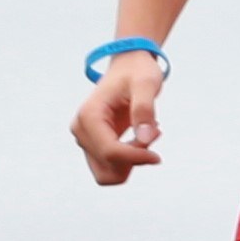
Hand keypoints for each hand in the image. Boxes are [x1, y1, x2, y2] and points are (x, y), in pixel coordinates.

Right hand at [73, 52, 165, 185]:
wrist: (129, 66)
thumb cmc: (138, 71)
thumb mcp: (146, 83)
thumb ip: (145, 108)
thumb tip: (144, 138)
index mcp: (89, 116)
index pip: (110, 152)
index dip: (136, 158)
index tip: (157, 155)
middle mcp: (81, 130)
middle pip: (108, 167)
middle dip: (134, 159)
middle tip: (152, 133)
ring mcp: (85, 140)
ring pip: (108, 174)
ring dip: (132, 162)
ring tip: (147, 133)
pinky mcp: (94, 145)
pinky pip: (112, 167)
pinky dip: (130, 161)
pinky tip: (142, 138)